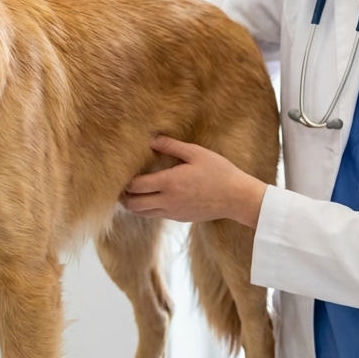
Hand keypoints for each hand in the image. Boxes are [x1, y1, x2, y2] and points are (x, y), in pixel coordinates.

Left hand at [122, 135, 267, 227]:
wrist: (236, 198)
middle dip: (124, 197)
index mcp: (169, 183)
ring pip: (143, 213)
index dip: (125, 182)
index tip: (122, 174)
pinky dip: (148, 209)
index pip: (136, 186)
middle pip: (134, 205)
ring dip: (134, 205)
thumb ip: (172, 146)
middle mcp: (168, 201)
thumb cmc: (219, 172)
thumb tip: (152, 139)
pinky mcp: (180, 218)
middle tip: (121, 187)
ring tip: (132, 193)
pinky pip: (157, 215)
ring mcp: (173, 212)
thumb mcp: (196, 153)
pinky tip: (152, 197)